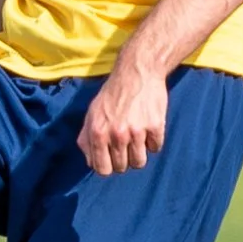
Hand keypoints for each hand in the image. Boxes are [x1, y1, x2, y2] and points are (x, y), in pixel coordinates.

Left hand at [77, 58, 167, 175]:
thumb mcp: (91, 114)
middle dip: (123, 161)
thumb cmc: (112, 94)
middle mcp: (116, 134)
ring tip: (136, 140)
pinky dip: (153, 142)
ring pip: (139, 162)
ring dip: (138, 154)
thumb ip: (86, 138)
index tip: (111, 160)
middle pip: (122, 168)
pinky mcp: (156, 126)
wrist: (137, 72)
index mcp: (97, 133)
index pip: (101, 169)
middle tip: (124, 147)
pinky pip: (156, 148)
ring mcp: (137, 131)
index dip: (106, 167)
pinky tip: (148, 129)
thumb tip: (90, 162)